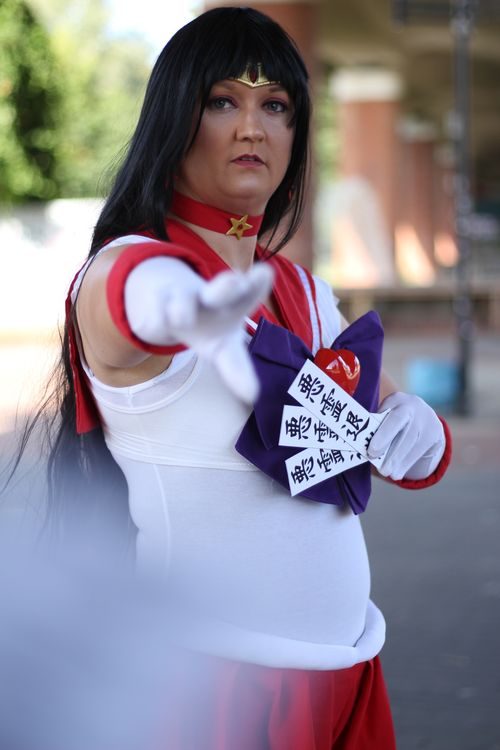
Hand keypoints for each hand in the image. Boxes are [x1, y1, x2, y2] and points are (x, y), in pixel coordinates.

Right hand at [125, 258, 273, 403]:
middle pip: (219, 290)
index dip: (256, 286)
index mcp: (232, 306)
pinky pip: (156, 320)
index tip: (266, 272)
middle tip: (236, 281)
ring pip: (182, 302)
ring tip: (181, 318)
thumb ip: (237, 369)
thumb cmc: (208, 327)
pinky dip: (156, 324)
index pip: (248, 296)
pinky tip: (156, 324)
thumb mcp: (224, 349)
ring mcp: (182, 295)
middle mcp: (209, 297)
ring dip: (182, 310)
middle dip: (227, 286)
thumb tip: (252, 396)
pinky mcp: (156, 302)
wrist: (165, 299)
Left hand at [367, 391, 444, 480]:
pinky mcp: (435, 431)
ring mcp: (427, 417)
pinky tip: (399, 473)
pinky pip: (420, 449)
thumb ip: (375, 429)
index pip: (391, 417)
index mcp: (396, 399)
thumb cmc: (392, 421)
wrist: (421, 417)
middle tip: (381, 469)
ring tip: (389, 474)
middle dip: (391, 449)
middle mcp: (413, 404)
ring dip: (399, 460)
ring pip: (412, 441)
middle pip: (403, 429)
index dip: (382, 434)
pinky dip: (407, 463)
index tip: (371, 452)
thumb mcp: (384, 418)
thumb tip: (362, 449)